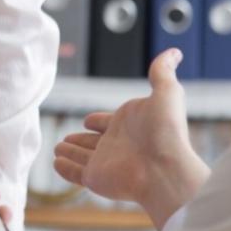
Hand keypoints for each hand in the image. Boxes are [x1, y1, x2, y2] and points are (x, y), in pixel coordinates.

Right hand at [53, 48, 209, 229]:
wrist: (165, 169)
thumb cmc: (167, 131)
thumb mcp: (166, 92)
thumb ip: (162, 71)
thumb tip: (175, 51)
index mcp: (128, 125)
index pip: (106, 122)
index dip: (97, 121)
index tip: (88, 120)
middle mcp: (115, 145)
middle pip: (92, 141)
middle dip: (79, 138)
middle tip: (66, 137)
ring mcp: (104, 163)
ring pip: (81, 156)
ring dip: (69, 151)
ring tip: (56, 148)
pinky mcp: (94, 178)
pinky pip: (73, 172)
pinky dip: (63, 168)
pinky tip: (55, 162)